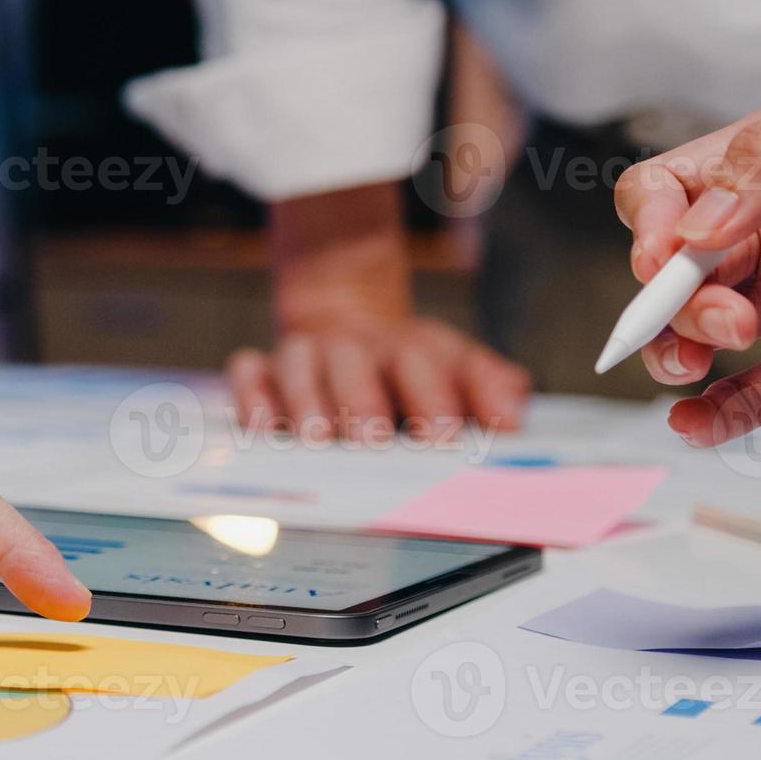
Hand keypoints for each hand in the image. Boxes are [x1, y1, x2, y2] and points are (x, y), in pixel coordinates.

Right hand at [243, 184, 528, 440]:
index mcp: (409, 347)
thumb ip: (491, 389)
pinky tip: (264, 430)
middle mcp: (354, 347)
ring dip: (308, 404)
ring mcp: (305, 355)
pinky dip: (252, 399)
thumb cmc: (410, 365)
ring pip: (298, 368)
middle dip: (363, 403)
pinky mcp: (263, 369)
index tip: (444, 442)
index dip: (434, 402)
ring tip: (318, 440)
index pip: (422, 364)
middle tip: (373, 442)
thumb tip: (512, 421)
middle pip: (354, 364)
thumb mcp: (459, 365)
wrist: (346, 317)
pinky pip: (248, 375)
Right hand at [619, 47, 760, 444]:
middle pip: (672, 273)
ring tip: (712, 357)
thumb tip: (700, 226)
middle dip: (668, 302)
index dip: (650, 227)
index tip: (671, 255)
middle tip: (722, 316)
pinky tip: (698, 420)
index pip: (666, 194)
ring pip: (703, 335)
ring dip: (680, 353)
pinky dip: (720, 414)